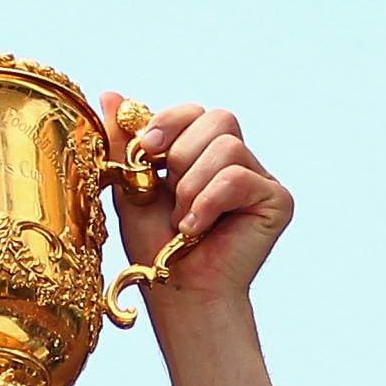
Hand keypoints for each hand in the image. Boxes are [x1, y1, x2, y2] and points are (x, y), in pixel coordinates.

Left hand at [98, 96, 291, 310]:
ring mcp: (259, 178)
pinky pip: (240, 177)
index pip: (195, 111)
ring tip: (182, 222)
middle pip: (218, 118)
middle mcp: (235, 160)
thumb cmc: (154, 247)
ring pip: (228, 147)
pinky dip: (210, 202)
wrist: (177, 292)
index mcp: (203, 152)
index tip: (147, 148)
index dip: (170, 121)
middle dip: (181, 158)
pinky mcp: (277, 199)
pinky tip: (197, 229)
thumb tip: (109, 94)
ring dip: (192, 188)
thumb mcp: (131, 189)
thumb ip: (122, 143)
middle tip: (168, 196)